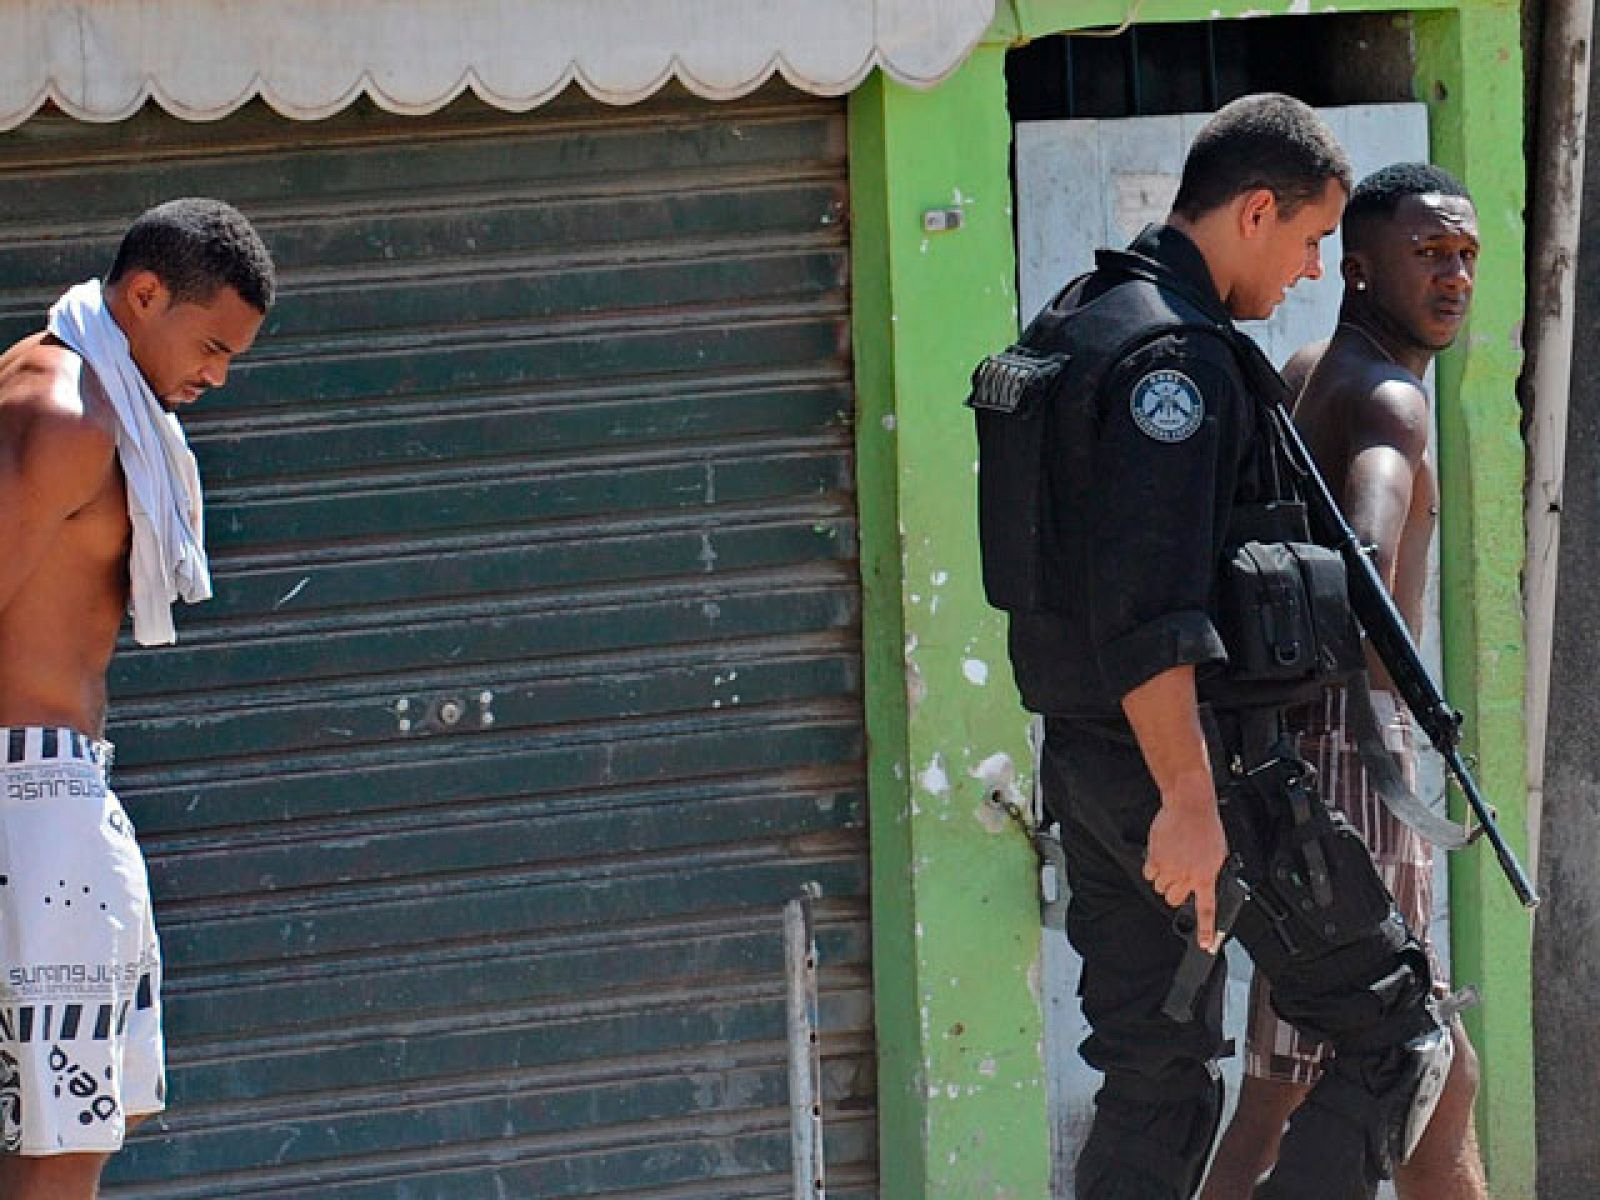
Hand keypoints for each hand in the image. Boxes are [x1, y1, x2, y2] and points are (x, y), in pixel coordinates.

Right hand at [1142, 777, 1227, 951]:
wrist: (1189, 807)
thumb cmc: (1206, 827)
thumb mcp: (1218, 854)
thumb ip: (1211, 873)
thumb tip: (1206, 885)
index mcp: (1206, 876)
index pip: (1207, 910)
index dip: (1206, 930)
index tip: (1205, 945)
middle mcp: (1187, 876)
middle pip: (1175, 900)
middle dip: (1176, 892)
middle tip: (1180, 878)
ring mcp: (1170, 868)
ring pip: (1161, 888)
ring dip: (1164, 879)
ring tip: (1172, 862)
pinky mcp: (1155, 858)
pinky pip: (1148, 874)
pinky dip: (1152, 868)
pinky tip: (1161, 856)